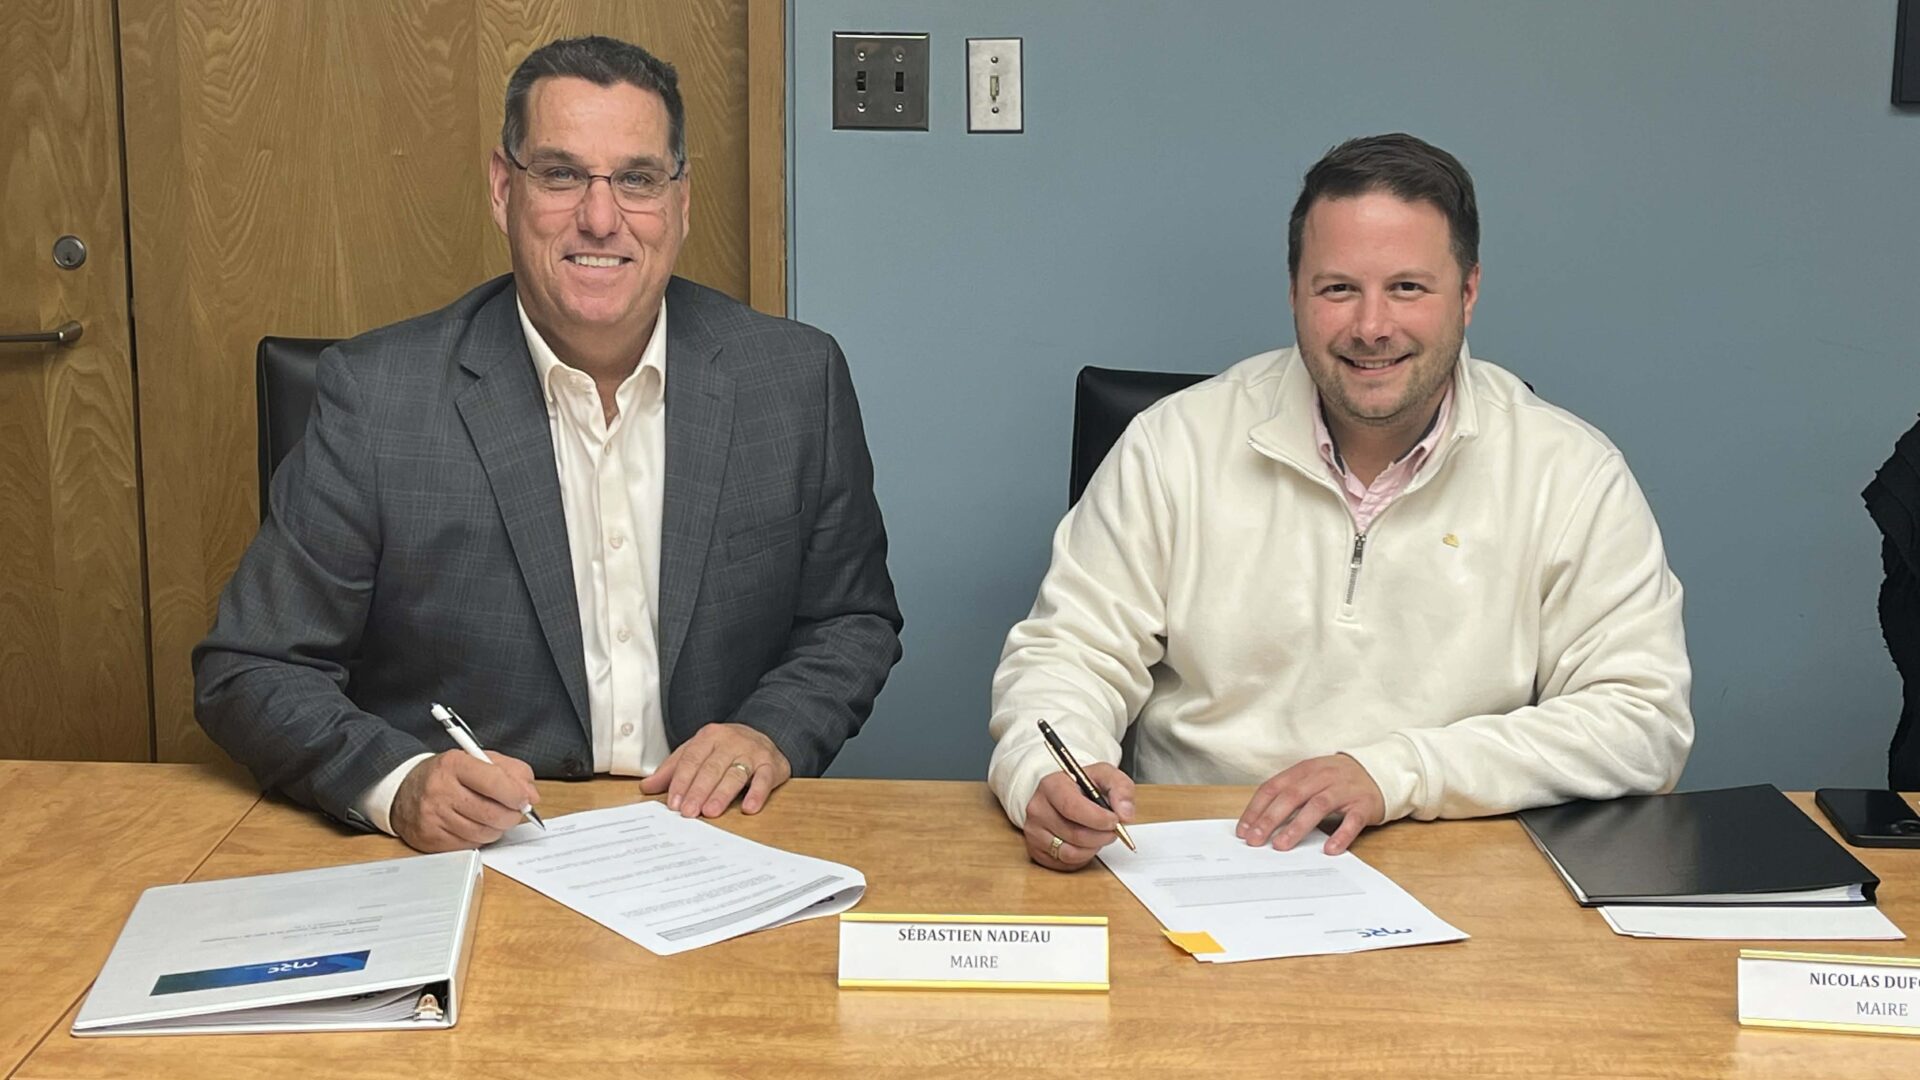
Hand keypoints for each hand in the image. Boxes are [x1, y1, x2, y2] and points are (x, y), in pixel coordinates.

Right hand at [391, 749, 539, 852]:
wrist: (403, 791)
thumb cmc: (447, 775)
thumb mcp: (477, 760)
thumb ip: (510, 771)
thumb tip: (531, 795)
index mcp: (453, 765)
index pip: (493, 781)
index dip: (516, 793)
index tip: (525, 798)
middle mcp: (440, 791)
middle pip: (492, 813)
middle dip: (512, 815)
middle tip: (515, 810)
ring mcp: (434, 818)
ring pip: (484, 833)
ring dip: (497, 828)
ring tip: (493, 816)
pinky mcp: (431, 840)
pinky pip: (470, 845)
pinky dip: (480, 838)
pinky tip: (475, 825)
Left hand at [639, 723, 791, 817]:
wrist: (764, 734)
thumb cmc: (726, 749)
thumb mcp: (697, 752)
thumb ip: (673, 769)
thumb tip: (646, 787)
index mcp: (709, 737)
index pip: (691, 760)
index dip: (681, 782)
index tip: (673, 803)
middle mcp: (731, 742)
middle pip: (711, 768)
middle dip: (698, 791)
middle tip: (688, 811)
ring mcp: (752, 752)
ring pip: (735, 774)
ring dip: (722, 794)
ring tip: (711, 811)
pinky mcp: (771, 764)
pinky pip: (764, 779)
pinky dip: (757, 793)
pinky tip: (749, 807)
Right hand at [1022, 763, 1135, 871]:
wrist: (1064, 794)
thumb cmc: (1084, 786)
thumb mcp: (1106, 776)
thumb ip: (1121, 789)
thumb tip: (1125, 814)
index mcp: (1052, 786)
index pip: (1072, 808)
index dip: (1098, 819)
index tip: (1115, 821)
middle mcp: (1037, 809)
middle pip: (1074, 834)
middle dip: (1101, 836)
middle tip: (1113, 831)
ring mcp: (1034, 832)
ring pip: (1070, 853)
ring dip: (1093, 848)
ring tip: (1099, 835)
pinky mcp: (1036, 851)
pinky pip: (1065, 864)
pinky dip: (1082, 857)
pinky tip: (1086, 843)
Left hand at [1236, 753, 1383, 853]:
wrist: (1379, 771)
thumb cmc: (1337, 779)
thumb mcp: (1311, 778)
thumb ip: (1289, 794)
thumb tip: (1259, 821)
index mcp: (1304, 770)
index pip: (1274, 787)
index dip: (1256, 808)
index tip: (1244, 829)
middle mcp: (1323, 776)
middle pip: (1292, 796)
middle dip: (1270, 819)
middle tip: (1255, 839)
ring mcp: (1344, 790)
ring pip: (1318, 806)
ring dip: (1297, 827)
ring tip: (1281, 846)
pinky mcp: (1364, 804)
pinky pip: (1352, 820)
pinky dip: (1341, 835)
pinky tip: (1329, 849)